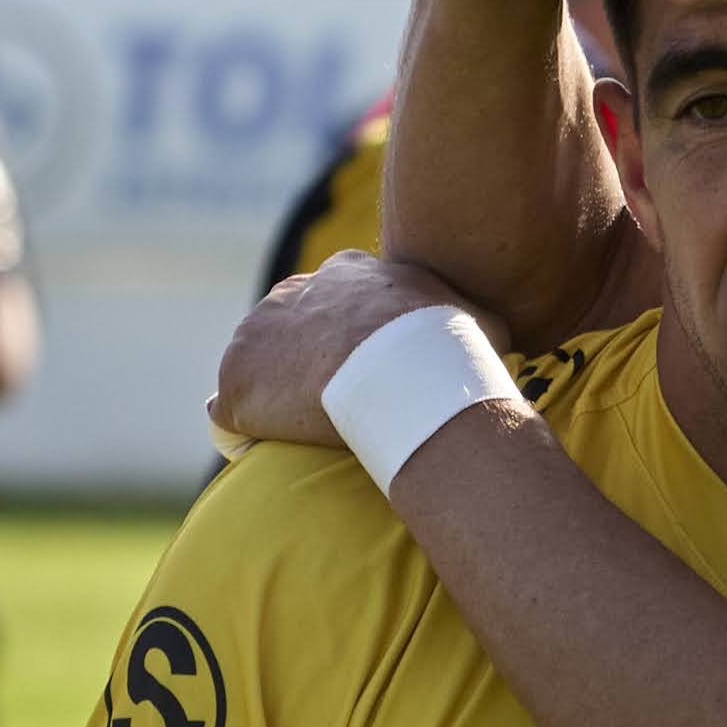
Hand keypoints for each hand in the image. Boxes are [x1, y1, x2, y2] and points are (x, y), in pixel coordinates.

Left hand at [209, 253, 470, 451]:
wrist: (399, 368)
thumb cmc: (446, 346)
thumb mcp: (474, 318)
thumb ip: (472, 320)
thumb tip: (498, 335)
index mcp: (347, 273)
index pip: (337, 297)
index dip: (351, 334)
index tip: (366, 366)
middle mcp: (293, 292)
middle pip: (290, 327)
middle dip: (305, 360)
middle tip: (335, 403)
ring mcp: (257, 334)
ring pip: (258, 368)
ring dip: (275, 398)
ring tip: (303, 436)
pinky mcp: (235, 380)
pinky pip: (229, 414)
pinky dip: (246, 433)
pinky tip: (271, 454)